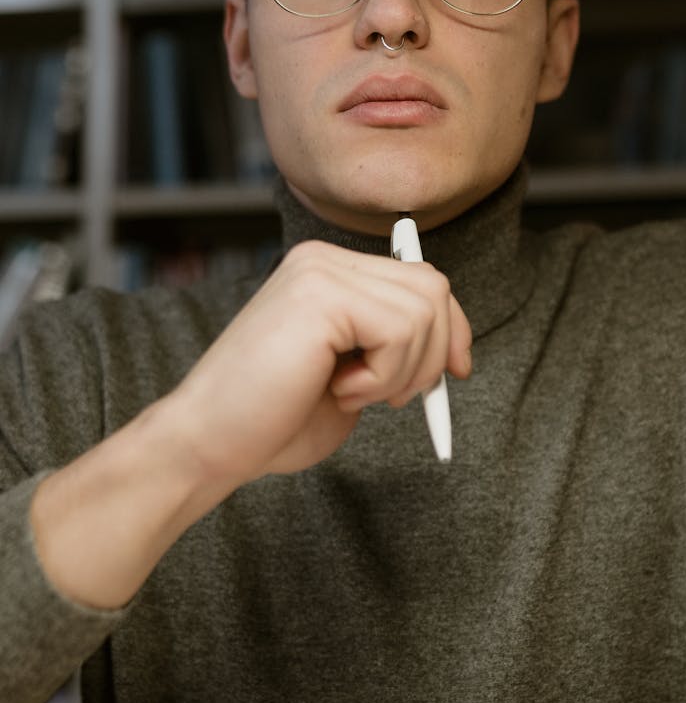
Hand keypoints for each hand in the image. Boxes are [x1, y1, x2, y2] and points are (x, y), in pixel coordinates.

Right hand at [174, 239, 472, 486]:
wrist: (210, 443)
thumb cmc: (273, 420)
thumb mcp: (354, 375)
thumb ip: (392, 348)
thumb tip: (454, 346)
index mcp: (328, 271)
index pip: (421, 278)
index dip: (451, 326)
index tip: (458, 372)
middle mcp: (323, 259)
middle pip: (432, 286)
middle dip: (436, 352)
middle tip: (394, 398)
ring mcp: (319, 270)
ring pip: (423, 310)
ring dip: (404, 371)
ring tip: (353, 393)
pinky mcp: (318, 293)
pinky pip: (399, 330)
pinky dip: (385, 375)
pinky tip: (341, 390)